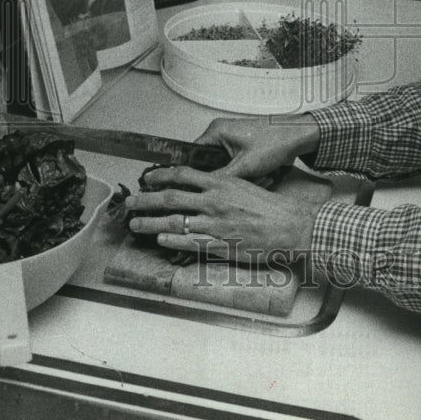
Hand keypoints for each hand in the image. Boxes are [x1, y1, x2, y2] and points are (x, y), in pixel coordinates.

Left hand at [125, 165, 321, 261]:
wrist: (290, 225)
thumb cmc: (271, 206)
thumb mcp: (245, 185)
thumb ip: (222, 185)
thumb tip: (203, 184)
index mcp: (221, 183)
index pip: (183, 174)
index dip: (161, 176)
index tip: (147, 178)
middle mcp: (214, 201)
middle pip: (171, 198)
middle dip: (146, 200)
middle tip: (129, 203)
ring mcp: (215, 224)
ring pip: (175, 221)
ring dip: (151, 222)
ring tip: (136, 225)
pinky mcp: (220, 245)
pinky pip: (190, 242)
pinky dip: (172, 239)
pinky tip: (160, 239)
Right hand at [195, 114, 319, 180]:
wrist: (298, 136)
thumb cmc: (275, 140)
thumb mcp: (244, 165)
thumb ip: (220, 179)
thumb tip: (205, 190)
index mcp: (216, 132)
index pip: (193, 156)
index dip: (197, 174)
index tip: (202, 187)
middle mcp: (223, 135)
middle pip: (213, 165)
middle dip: (230, 178)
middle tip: (246, 180)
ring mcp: (235, 142)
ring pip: (229, 169)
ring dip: (244, 177)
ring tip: (263, 175)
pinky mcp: (246, 149)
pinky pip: (240, 167)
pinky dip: (251, 174)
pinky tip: (266, 175)